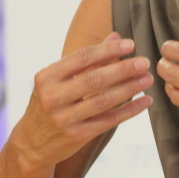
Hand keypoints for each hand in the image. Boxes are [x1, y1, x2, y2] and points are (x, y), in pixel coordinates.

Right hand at [11, 32, 152, 170]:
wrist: (31, 142)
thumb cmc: (50, 102)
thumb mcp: (59, 78)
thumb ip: (88, 59)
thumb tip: (116, 36)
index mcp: (47, 77)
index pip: (82, 58)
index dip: (108, 50)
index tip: (130, 44)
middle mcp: (53, 97)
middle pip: (95, 79)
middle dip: (123, 69)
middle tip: (144, 62)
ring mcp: (63, 118)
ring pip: (104, 100)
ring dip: (130, 88)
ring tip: (147, 79)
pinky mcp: (76, 136)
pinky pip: (108, 121)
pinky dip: (129, 110)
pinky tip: (144, 102)